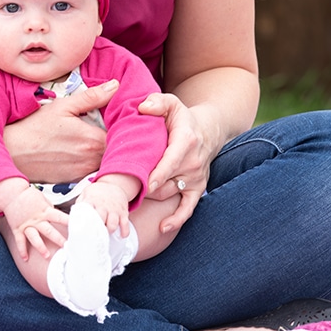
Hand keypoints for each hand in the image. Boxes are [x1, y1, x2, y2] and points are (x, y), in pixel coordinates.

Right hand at [3, 186, 68, 260]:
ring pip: (34, 238)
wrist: (11, 193)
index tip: (77, 228)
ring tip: (47, 256)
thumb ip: (50, 210)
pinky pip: (20, 241)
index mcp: (45, 211)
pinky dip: (22, 250)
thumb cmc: (29, 195)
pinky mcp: (17, 229)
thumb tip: (59, 217)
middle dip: (58, 239)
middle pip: (49, 231)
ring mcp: (26, 225)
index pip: (59, 217)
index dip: (68, 222)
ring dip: (40, 247)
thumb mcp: (43, 200)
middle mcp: (36, 219)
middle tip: (67, 247)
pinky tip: (25, 258)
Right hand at [4, 80, 117, 182]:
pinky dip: (91, 163)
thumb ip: (92, 97)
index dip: (122, 126)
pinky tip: (80, 153)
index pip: (122, 135)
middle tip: (104, 127)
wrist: (13, 152)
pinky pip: (91, 172)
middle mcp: (92, 160)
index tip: (116, 119)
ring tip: (91, 140)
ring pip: (104, 162)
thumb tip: (115, 85)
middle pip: (115, 150)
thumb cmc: (36, 126)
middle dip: (114, 140)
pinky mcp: (74, 182)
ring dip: (103, 152)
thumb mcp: (63, 106)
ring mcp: (83, 173)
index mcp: (93, 139)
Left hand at [77, 179, 130, 236]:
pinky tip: (121, 235)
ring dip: (109, 231)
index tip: (82, 230)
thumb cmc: (97, 192)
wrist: (114, 184)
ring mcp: (114, 209)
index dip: (84, 222)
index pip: (86, 211)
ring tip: (105, 234)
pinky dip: (124, 231)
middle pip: (100, 219)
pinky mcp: (123, 212)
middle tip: (94, 235)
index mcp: (91, 201)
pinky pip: (125, 224)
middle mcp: (103, 205)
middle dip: (97, 229)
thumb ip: (79, 205)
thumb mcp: (85, 193)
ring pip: (113, 223)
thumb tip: (71, 218)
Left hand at [140, 92, 213, 232]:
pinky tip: (162, 227)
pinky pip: (188, 209)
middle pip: (165, 182)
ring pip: (168, 194)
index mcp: (186, 141)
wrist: (207, 131)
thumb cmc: (182, 118)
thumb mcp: (171, 103)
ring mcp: (195, 178)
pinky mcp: (197, 189)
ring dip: (151, 198)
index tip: (144, 183)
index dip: (157, 174)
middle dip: (145, 188)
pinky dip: (176, 219)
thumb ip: (157, 102)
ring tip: (129, 201)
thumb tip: (143, 107)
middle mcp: (193, 163)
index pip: (170, 161)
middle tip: (123, 193)